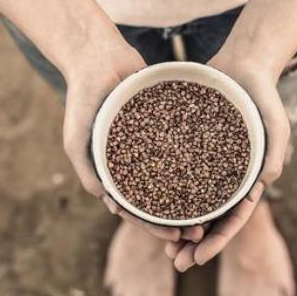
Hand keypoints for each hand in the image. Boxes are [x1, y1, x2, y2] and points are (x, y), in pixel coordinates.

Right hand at [61, 40, 203, 242]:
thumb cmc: (82, 98)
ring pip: (177, 176)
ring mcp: (153, 144)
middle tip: (201, 232)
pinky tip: (219, 171)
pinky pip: (185, 146)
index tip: (174, 238)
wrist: (97, 57)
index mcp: (115, 173)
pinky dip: (198, 160)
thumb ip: (87, 169)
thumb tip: (106, 201)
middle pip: (161, 199)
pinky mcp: (167, 125)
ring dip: (193, 197)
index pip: (137, 210)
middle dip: (179, 219)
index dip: (154, 226)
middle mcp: (136, 162)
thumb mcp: (77, 138)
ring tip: (215, 210)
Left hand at [165, 52, 289, 270]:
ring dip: (178, 227)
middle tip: (175, 262)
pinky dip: (164, 195)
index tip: (199, 259)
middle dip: (195, 244)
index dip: (217, 241)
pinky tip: (146, 207)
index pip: (233, 219)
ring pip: (190, 204)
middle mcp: (226, 178)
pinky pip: (174, 176)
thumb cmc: (262, 95)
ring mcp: (207, 166)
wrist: (241, 66)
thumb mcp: (275, 122)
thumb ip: (273, 152)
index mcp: (248, 179)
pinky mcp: (188, 151)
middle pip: (210, 219)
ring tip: (162, 246)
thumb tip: (265, 183)